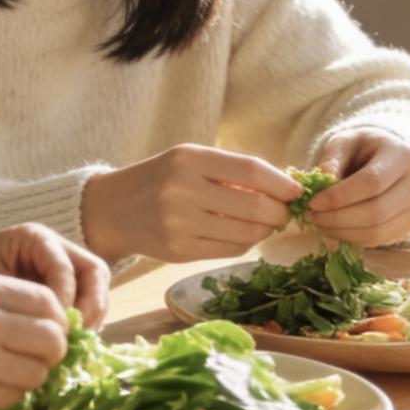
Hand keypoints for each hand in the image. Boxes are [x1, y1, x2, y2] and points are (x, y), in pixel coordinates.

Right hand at [0, 264, 73, 409]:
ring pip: (37, 371)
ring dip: (29, 374)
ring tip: (3, 370)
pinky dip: (8, 393)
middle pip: (51, 337)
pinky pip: (13, 395)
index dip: (53, 317)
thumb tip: (49, 314)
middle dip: (50, 348)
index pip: (45, 300)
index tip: (43, 328)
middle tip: (33, 355)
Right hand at [81, 143, 299, 262]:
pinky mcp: (179, 251)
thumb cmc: (161, 178)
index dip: (282, 183)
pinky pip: (230, 251)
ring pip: (246, 234)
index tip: (296, 191)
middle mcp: (182, 190)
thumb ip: (231, 170)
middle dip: (279, 212)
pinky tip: (239, 233)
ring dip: (265, 230)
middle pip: (255, 207)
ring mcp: (179, 224)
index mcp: (188, 159)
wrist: (112, 208)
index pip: (251, 171)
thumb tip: (285, 187)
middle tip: (283, 211)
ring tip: (263, 223)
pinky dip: (244, 243)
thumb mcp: (189, 159)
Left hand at [307, 130, 409, 245]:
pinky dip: (352, 238)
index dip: (340, 196)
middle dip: (338, 218)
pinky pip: (379, 240)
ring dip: (342, 232)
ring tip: (318, 223)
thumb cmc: (363, 148)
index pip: (372, 182)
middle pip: (377, 211)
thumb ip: (332, 159)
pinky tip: (333, 229)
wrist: (387, 159)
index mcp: (402, 156)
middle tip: (311, 216)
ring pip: (378, 230)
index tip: (313, 202)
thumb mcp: (345, 142)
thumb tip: (322, 181)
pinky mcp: (408, 226)